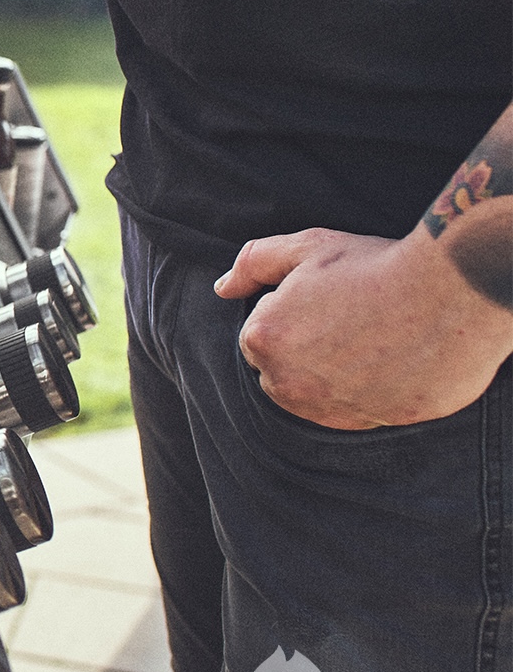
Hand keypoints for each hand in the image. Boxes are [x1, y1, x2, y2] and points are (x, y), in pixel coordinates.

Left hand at [215, 227, 512, 428]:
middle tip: (349, 320)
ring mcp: (330, 410)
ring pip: (315, 397)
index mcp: (263, 340)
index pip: (260, 336)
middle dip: (304, 350)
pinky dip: (366, 395)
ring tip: (370, 341)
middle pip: (282, 371)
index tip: (326, 301)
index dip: (292, 315)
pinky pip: (356, 414)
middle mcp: (288, 384)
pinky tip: (389, 364)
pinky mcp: (372, 423)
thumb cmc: (375, 266)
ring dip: (331, 377)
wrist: (450, 292)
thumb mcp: (307, 248)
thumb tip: (222, 288)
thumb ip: (253, 264)